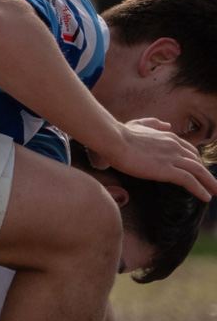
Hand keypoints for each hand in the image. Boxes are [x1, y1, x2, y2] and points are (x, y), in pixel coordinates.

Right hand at [91, 117, 216, 201]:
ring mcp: (172, 158)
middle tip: (213, 185)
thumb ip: (154, 123)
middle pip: (197, 161)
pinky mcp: (167, 170)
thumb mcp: (139, 124)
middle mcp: (175, 146)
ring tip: (216, 192)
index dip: (196, 161)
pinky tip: (206, 197)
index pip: (189, 149)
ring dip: (210, 183)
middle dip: (207, 174)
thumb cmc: (121, 133)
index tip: (200, 171)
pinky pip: (189, 181)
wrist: (114, 140)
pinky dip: (200, 189)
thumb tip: (167, 125)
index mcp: (168, 136)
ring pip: (198, 171)